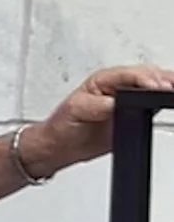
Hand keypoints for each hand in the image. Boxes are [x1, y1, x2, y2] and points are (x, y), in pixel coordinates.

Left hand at [23, 64, 173, 177]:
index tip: (157, 87)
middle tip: (171, 89)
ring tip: (173, 93)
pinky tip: (169, 102)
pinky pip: (154, 105)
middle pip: (150, 76)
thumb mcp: (77, 111)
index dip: (147, 80)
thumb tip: (116, 103)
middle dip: (163, 80)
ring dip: (167, 87)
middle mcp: (119, 85)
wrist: (59, 146)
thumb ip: (99, 105)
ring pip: (155, 86)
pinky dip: (164, 102)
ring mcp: (129, 99)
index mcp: (105, 79)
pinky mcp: (134, 114)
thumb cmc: (62, 125)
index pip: (132, 74)